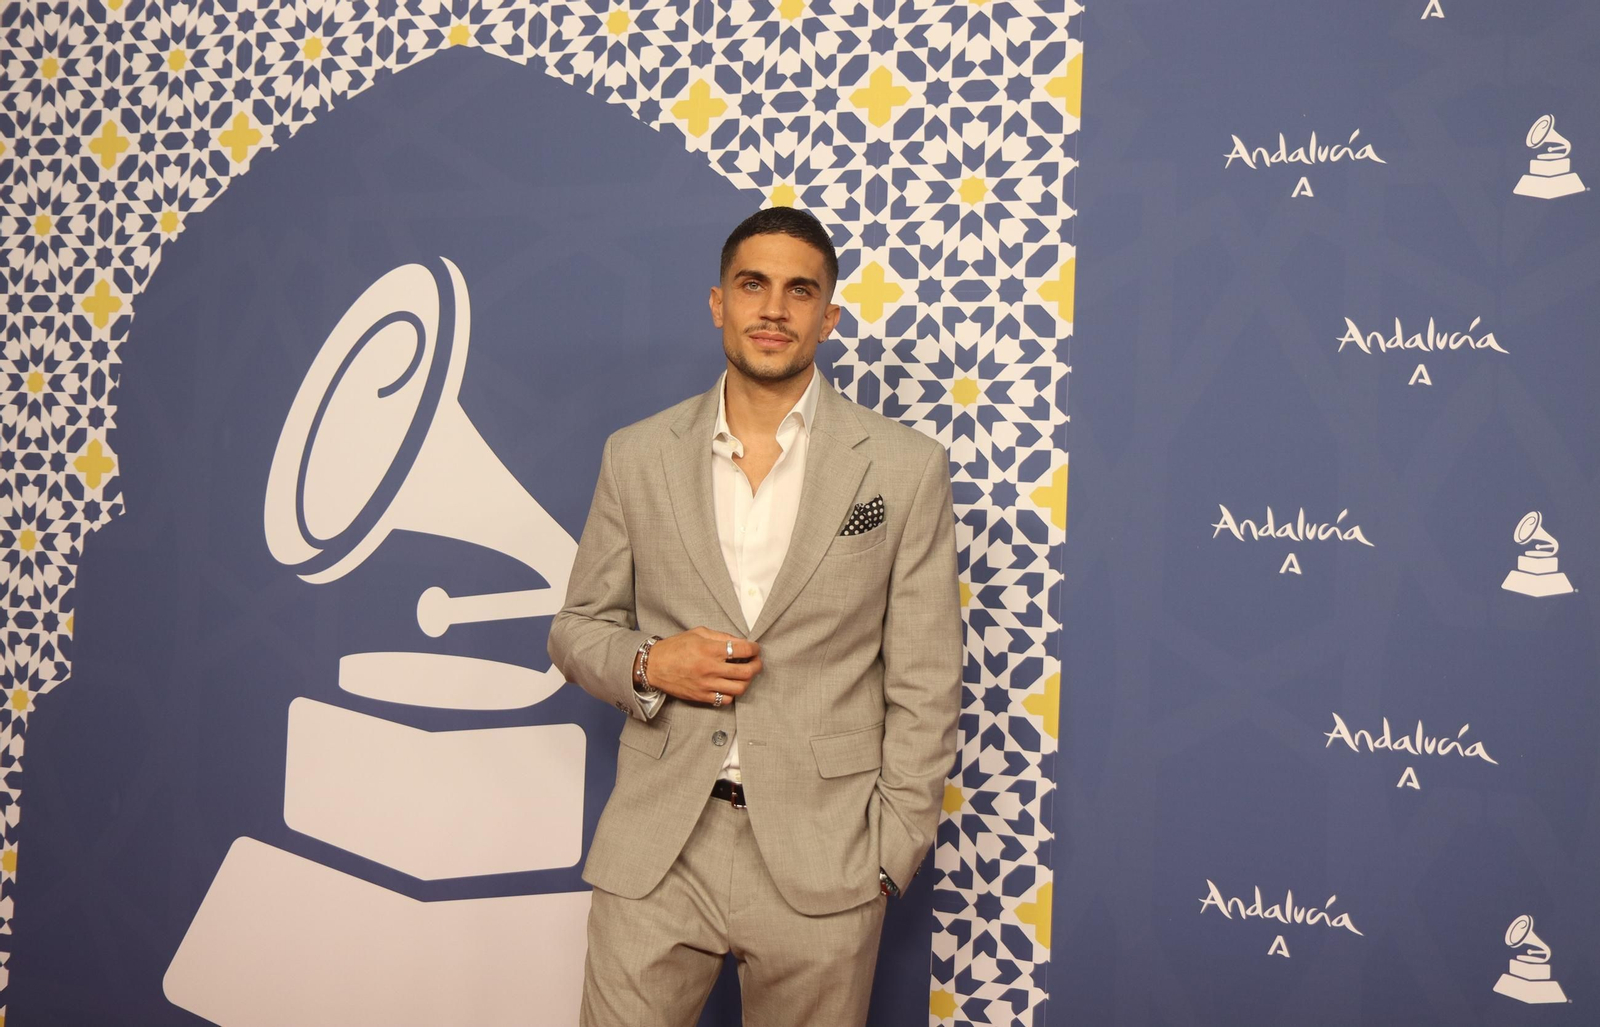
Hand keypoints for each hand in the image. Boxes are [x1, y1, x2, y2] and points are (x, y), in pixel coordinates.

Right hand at [643, 627, 761, 705]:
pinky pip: (726, 699)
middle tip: (756, 662)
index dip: (754, 648)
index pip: (743, 650)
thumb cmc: (675, 647)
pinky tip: (730, 685)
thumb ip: (721, 636)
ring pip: (740, 688)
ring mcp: (706, 685)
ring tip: (745, 675)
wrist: (654, 666)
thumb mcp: (698, 633)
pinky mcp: (701, 697)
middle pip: (746, 672)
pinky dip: (732, 693)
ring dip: (747, 681)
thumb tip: (740, 642)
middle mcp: (710, 668)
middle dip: (757, 665)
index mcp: (710, 649)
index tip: (755, 648)